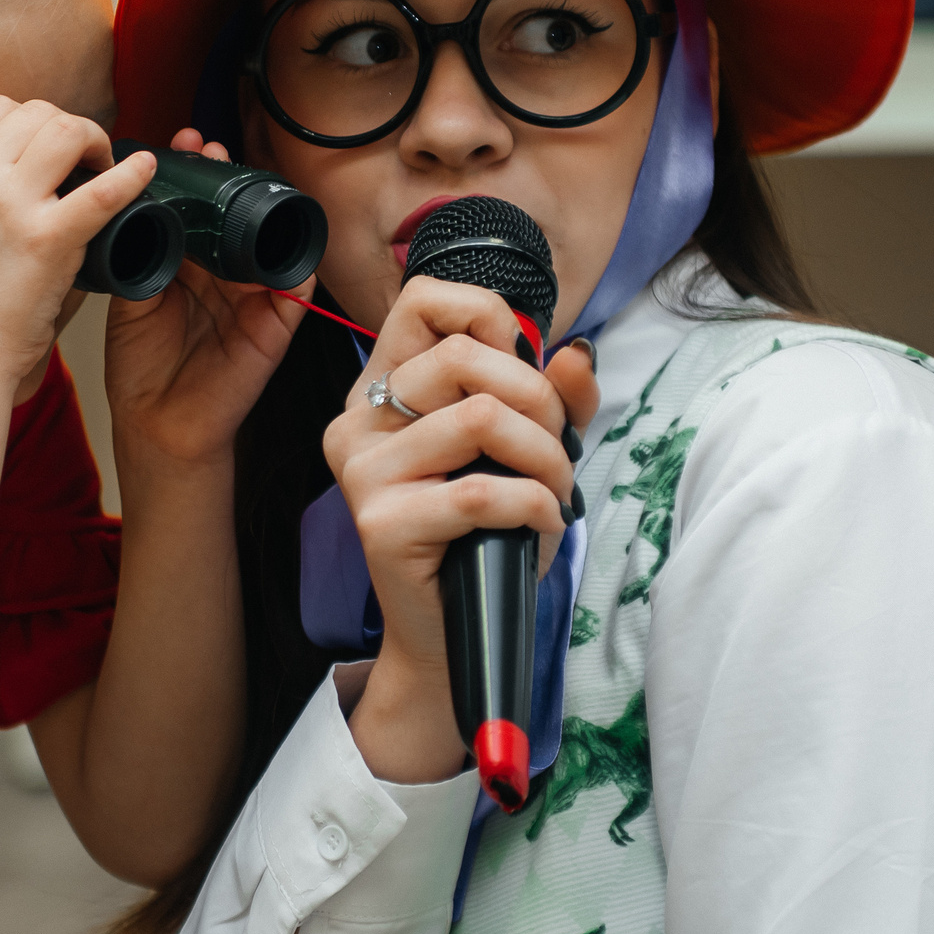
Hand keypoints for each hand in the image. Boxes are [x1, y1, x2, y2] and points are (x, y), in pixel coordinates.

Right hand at [0, 96, 154, 395]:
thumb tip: (32, 160)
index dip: (32, 120)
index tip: (50, 148)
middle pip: (38, 112)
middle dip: (71, 130)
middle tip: (87, 162)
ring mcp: (8, 205)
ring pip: (69, 131)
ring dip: (96, 144)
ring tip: (104, 171)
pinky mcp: (46, 240)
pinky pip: (103, 191)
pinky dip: (131, 175)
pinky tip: (145, 171)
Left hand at [102, 129, 307, 468]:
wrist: (157, 423)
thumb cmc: (141, 366)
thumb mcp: (131, 299)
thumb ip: (142, 257)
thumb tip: (141, 209)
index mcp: (188, 265)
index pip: (199, 209)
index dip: (195, 175)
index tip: (183, 143)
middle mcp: (223, 276)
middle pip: (237, 215)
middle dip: (227, 177)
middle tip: (210, 148)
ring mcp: (252, 298)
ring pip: (268, 241)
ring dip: (262, 207)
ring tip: (241, 178)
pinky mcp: (275, 326)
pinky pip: (297, 289)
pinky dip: (296, 264)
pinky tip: (283, 238)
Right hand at [331, 282, 596, 782]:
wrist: (453, 633)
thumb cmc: (485, 537)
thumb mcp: (526, 452)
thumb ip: (553, 397)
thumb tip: (576, 354)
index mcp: (381, 388)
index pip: (422, 300)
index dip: (490, 317)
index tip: (525, 370)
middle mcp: (358, 420)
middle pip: (462, 358)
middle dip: (537, 400)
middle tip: (556, 448)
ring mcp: (362, 471)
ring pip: (481, 418)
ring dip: (546, 457)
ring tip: (555, 491)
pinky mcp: (380, 523)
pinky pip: (481, 492)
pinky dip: (533, 505)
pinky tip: (541, 524)